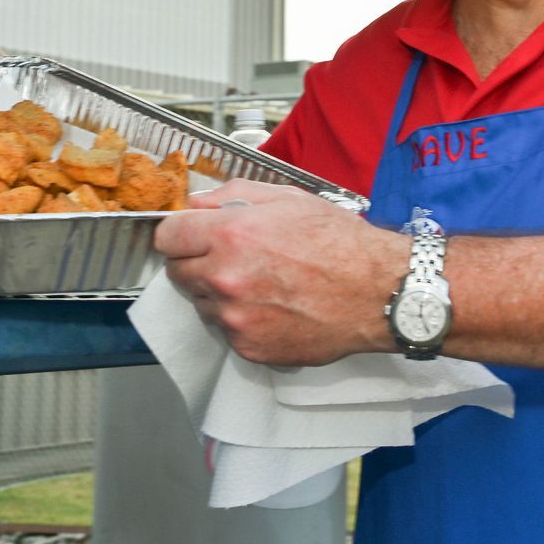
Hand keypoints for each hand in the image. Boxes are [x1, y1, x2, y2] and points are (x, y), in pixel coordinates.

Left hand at [154, 181, 405, 366]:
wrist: (376, 292)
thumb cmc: (339, 242)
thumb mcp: (288, 199)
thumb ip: (233, 195)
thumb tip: (197, 204)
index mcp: (231, 235)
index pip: (167, 237)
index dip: (179, 234)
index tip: (189, 236)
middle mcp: (225, 278)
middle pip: (177, 273)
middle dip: (196, 263)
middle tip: (230, 259)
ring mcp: (235, 318)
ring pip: (202, 304)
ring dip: (219, 293)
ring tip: (261, 284)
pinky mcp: (249, 347)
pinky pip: (227, 331)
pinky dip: (242, 320)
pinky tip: (273, 307)